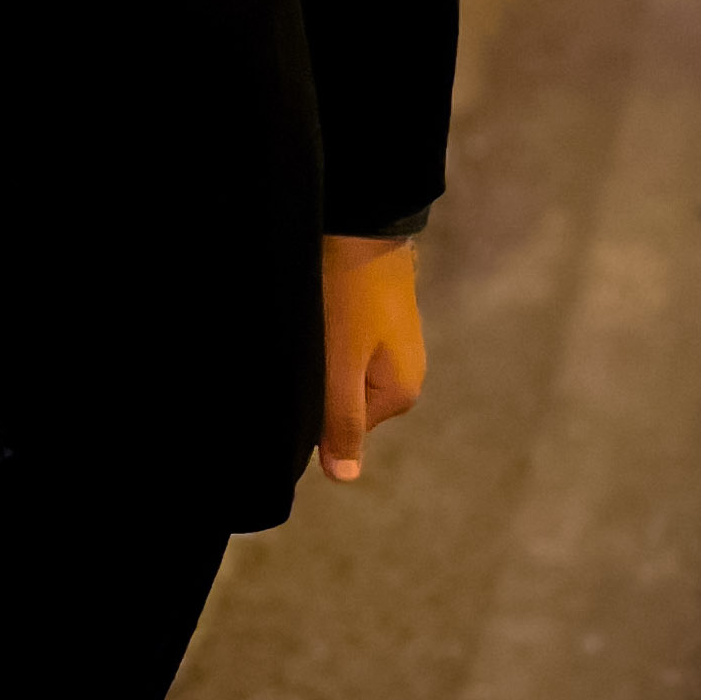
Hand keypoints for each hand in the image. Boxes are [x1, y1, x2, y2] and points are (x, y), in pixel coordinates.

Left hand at [318, 234, 426, 482]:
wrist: (364, 221)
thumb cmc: (349, 296)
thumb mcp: (339, 365)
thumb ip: (341, 422)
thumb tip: (344, 478)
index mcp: (400, 393)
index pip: (341, 428)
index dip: (311, 408)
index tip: (295, 377)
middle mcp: (405, 372)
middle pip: (344, 398)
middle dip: (317, 380)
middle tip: (301, 347)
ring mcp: (396, 342)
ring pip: (343, 367)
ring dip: (321, 354)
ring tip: (308, 326)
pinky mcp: (381, 313)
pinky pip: (348, 340)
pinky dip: (329, 330)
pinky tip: (317, 310)